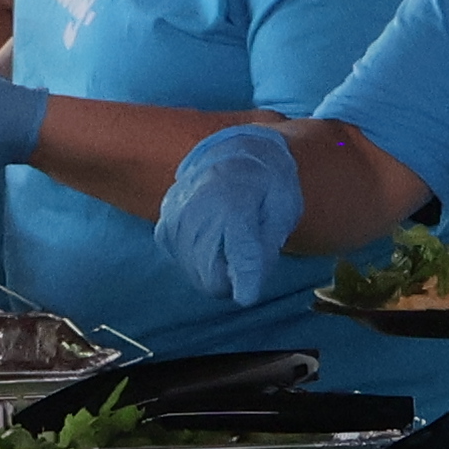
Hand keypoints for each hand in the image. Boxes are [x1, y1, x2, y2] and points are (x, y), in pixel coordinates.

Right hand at [154, 126, 306, 304]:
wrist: (236, 152)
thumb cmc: (267, 183)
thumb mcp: (284, 211)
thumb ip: (264, 251)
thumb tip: (247, 290)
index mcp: (234, 204)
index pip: (238, 255)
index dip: (245, 281)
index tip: (247, 296)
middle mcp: (197, 212)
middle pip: (210, 276)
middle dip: (232, 279)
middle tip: (248, 260)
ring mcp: (175, 219)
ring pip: (195, 274)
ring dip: (216, 270)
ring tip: (230, 243)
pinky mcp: (164, 228)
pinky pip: (183, 263)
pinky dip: (199, 261)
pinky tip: (213, 241)